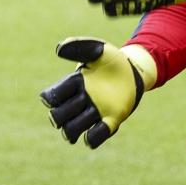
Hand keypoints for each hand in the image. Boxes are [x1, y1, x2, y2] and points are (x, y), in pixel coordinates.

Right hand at [40, 38, 154, 148]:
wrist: (134, 70)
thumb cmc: (111, 60)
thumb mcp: (98, 49)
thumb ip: (80, 46)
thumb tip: (58, 49)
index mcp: (73, 84)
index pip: (52, 97)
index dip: (52, 96)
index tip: (66, 87)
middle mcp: (79, 101)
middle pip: (58, 117)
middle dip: (60, 115)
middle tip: (76, 103)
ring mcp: (94, 113)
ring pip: (71, 130)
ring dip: (73, 128)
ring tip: (87, 116)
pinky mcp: (110, 122)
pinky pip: (95, 138)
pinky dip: (94, 137)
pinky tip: (103, 124)